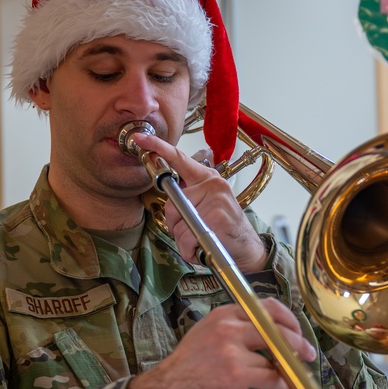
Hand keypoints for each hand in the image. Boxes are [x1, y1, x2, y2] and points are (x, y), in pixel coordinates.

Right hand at [122, 298, 316, 388]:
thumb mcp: (207, 336)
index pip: (266, 306)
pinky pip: (272, 377)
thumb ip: (235, 332)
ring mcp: (232, 349)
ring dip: (293, 368)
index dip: (288, 319)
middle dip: (299, 342)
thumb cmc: (185, 370)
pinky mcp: (236, 372)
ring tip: (297, 379)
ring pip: (277, 353)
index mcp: (223, 314)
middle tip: (309, 354)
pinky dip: (284, 386)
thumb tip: (270, 339)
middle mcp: (228, 326)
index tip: (297, 332)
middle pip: (277, 328)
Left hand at [129, 132, 267, 272]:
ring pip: (178, 223)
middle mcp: (213, 183)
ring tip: (199, 242)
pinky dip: (189, 249)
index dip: (158, 147)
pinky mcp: (218, 217)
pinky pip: (188, 236)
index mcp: (207, 178)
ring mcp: (217, 199)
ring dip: (183, 240)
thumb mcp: (206, 205)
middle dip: (175, 225)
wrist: (246, 246)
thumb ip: (186, 198)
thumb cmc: (222, 228)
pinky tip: (200, 249)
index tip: (141, 139)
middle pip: (172, 204)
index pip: (180, 159)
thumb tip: (168, 200)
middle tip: (191, 233)